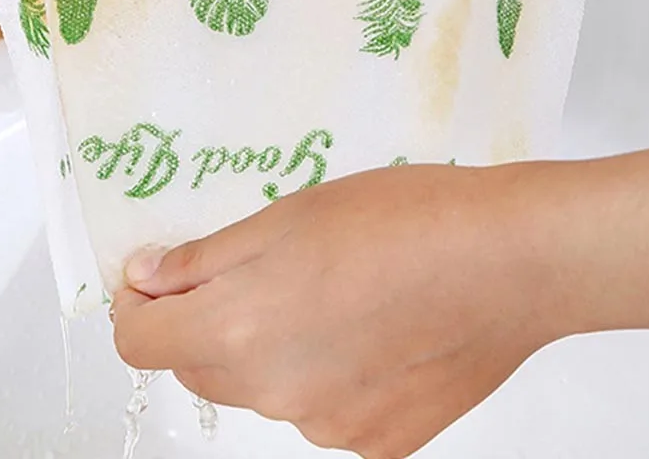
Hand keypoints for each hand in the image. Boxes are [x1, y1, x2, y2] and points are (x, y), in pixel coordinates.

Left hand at [112, 99, 648, 456]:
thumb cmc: (407, 218)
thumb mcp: (292, 213)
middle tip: (252, 264)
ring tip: (332, 287)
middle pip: (202, 366)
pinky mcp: (378, 443)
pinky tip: (372, 325)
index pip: (140, 342)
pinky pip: (322, 408)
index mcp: (239, 332)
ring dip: (271, 344)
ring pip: (265, 387)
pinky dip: (326, 372)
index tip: (154, 275)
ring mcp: (328, 428)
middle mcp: (274, 395)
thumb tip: (145, 279)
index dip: (137, 304)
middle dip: (205, 319)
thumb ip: (208, 258)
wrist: (511, 261)